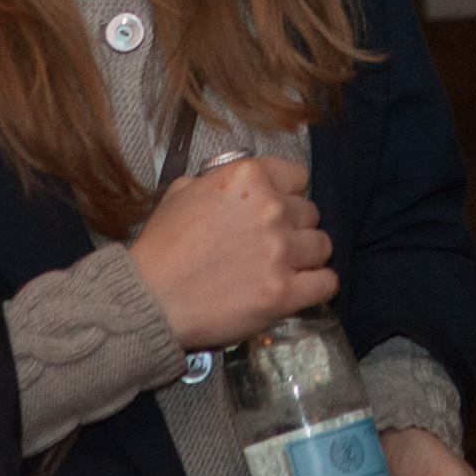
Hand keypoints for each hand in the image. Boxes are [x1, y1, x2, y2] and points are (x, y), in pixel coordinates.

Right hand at [126, 154, 334, 349]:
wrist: (148, 300)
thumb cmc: (160, 247)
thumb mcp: (181, 192)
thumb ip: (217, 180)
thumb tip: (237, 183)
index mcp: (246, 178)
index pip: (298, 176)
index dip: (288, 193)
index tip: (277, 209)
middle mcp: (270, 208)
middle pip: (310, 212)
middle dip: (294, 227)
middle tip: (273, 244)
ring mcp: (279, 251)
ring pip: (322, 245)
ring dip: (307, 256)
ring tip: (287, 267)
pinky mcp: (284, 292)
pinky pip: (327, 283)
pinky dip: (318, 285)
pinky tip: (303, 288)